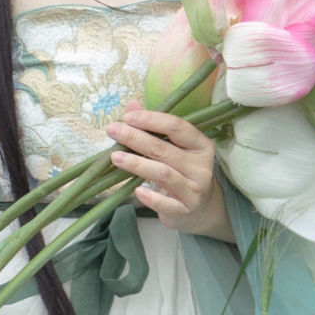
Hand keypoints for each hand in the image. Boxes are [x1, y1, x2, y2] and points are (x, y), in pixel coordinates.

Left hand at [109, 106, 226, 232]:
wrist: (199, 209)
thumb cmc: (181, 173)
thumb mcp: (173, 149)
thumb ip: (153, 128)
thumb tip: (131, 105)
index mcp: (200, 145)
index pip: (177, 127)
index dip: (152, 119)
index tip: (128, 117)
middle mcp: (201, 166)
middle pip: (165, 149)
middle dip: (136, 138)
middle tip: (113, 130)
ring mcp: (195, 189)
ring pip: (164, 173)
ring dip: (137, 164)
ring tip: (115, 157)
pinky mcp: (185, 210)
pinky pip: (166, 203)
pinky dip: (152, 198)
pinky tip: (136, 190)